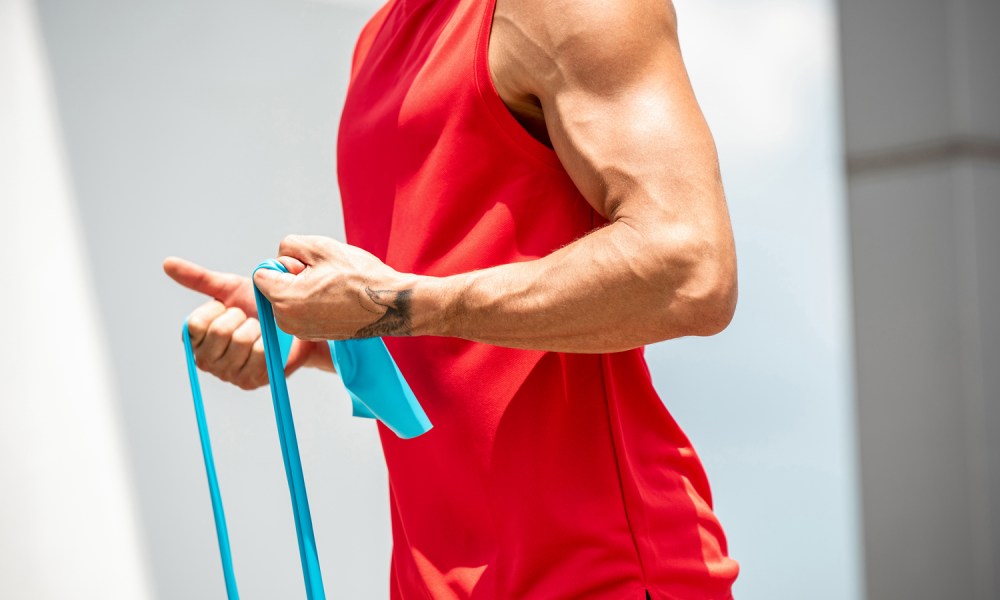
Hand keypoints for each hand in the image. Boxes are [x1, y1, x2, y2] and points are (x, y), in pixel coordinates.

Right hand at [164, 256, 329, 388]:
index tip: (228, 307)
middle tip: (247, 318)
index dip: (216, 309)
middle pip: (219, 332)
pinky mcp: (250, 381)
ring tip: (258, 329)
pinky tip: (268, 342)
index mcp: (194, 339)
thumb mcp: (229, 289)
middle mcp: (205, 360)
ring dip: (256, 327)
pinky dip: (268, 341)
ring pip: (241, 341)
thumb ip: (198, 278)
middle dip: (239, 316)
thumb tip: (167, 263)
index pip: (194, 323)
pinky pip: (260, 353)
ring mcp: (227, 374)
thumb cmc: (256, 307)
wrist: (290, 324)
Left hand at [252, 235, 417, 340]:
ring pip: (287, 299)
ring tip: (332, 288)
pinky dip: (312, 303)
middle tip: (324, 276)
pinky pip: (300, 311)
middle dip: (292, 278)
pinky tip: (336, 299)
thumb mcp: (320, 246)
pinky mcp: (312, 334)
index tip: (308, 266)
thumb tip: (278, 262)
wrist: (390, 304)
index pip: (262, 273)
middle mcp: (286, 321)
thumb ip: (288, 246)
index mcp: (284, 299)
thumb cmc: (359, 275)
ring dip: (302, 290)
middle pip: (273, 288)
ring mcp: (299, 331)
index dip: (284, 263)